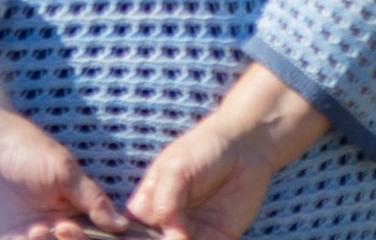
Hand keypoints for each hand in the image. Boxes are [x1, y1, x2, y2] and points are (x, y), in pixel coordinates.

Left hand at [0, 103, 125, 239]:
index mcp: (78, 209)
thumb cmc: (26, 146)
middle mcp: (58, 226)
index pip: (101, 232)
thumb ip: (92, 198)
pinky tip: (24, 234)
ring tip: (38, 229)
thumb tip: (121, 224)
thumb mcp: (64, 169)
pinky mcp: (5, 239)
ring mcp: (33, 235)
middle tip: (64, 228)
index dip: (106, 237)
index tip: (107, 234)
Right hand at [126, 64, 326, 239]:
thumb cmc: (204, 148)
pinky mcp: (218, 239)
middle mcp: (167, 225)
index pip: (129, 231)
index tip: (139, 236)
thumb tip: (171, 237)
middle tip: (172, 236)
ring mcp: (191, 234)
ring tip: (187, 236)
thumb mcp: (176, 169)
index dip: (131, 237)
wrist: (245, 145)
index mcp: (148, 207)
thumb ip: (166, 203)